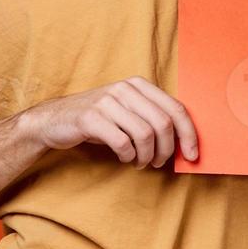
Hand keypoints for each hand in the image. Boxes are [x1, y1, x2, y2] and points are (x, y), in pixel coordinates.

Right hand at [23, 76, 197, 166]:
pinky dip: (128, 156)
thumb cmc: (99, 120)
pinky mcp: (91, 118)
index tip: (193, 156)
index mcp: (139, 85)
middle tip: (158, 163)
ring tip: (140, 162)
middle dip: (167, 150)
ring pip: (145, 135)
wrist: (54, 120)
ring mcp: (107, 101)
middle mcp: (125, 89)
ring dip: (147, 156)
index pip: (176, 108)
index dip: (189, 134)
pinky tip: (124, 158)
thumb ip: (152, 119)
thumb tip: (185, 142)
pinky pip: (122, 142)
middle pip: (163, 123)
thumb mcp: (128, 112)